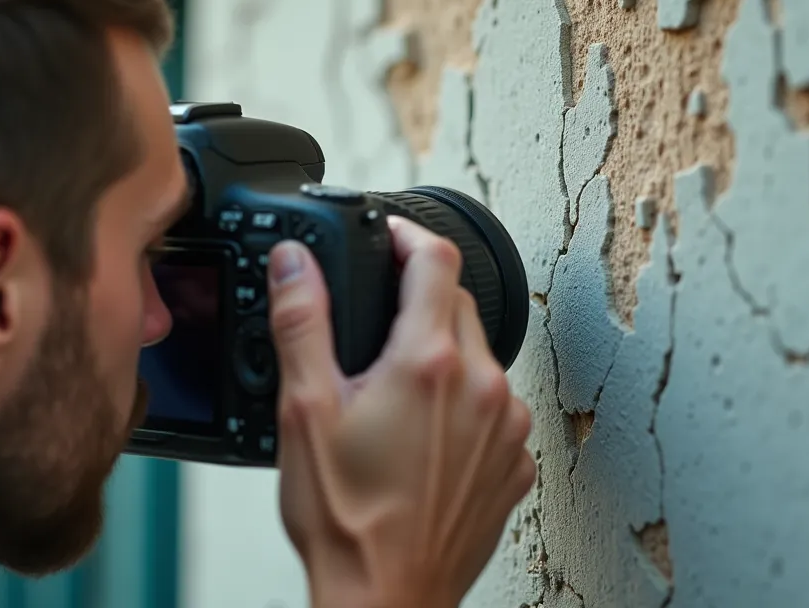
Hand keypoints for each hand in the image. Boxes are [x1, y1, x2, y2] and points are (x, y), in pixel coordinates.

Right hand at [266, 216, 535, 607]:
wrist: (386, 596)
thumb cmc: (347, 519)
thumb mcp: (305, 409)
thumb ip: (302, 321)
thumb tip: (293, 262)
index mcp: (430, 363)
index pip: (435, 259)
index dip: (406, 236)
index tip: (388, 237)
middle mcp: (483, 388)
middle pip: (457, 305)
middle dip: (416, 302)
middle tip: (372, 332)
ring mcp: (506, 428)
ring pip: (479, 357)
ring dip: (442, 358)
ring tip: (392, 398)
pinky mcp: (515, 463)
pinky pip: (494, 408)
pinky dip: (463, 407)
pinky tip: (422, 439)